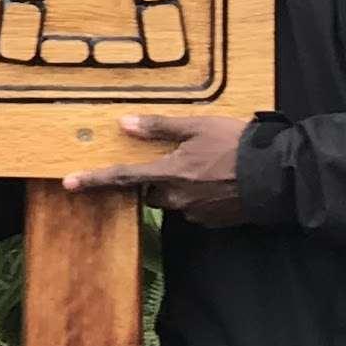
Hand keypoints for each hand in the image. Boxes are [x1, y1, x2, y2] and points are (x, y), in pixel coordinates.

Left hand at [60, 111, 253, 221]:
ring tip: (209, 165)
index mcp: (170, 173)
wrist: (276, 177)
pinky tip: (220, 180)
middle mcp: (178, 198)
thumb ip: (160, 127)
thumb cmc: (237, 145)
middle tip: (180, 157)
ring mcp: (196, 213)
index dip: (94, 179)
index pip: (123, 177)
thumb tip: (124, 124)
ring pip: (176, 199)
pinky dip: (202, 194)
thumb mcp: (197, 126)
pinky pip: (196, 208)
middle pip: (152, 191)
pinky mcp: (214, 221)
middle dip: (158, 178)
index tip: (68, 183)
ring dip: (182, 185)